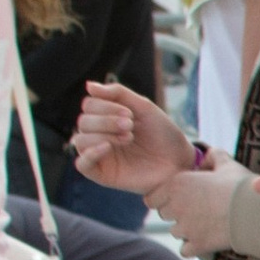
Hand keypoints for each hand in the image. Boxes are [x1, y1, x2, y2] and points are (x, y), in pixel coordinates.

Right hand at [74, 76, 196, 193]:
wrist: (179, 160)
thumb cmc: (162, 133)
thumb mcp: (143, 107)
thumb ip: (117, 93)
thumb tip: (88, 86)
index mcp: (106, 119)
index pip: (89, 106)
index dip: (105, 106)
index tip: (130, 113)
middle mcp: (99, 136)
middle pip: (83, 122)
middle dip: (106, 121)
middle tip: (130, 125)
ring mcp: (100, 156)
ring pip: (79, 140)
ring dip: (102, 134)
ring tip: (128, 137)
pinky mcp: (103, 174)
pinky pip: (82, 164)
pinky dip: (90, 154)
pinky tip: (107, 146)